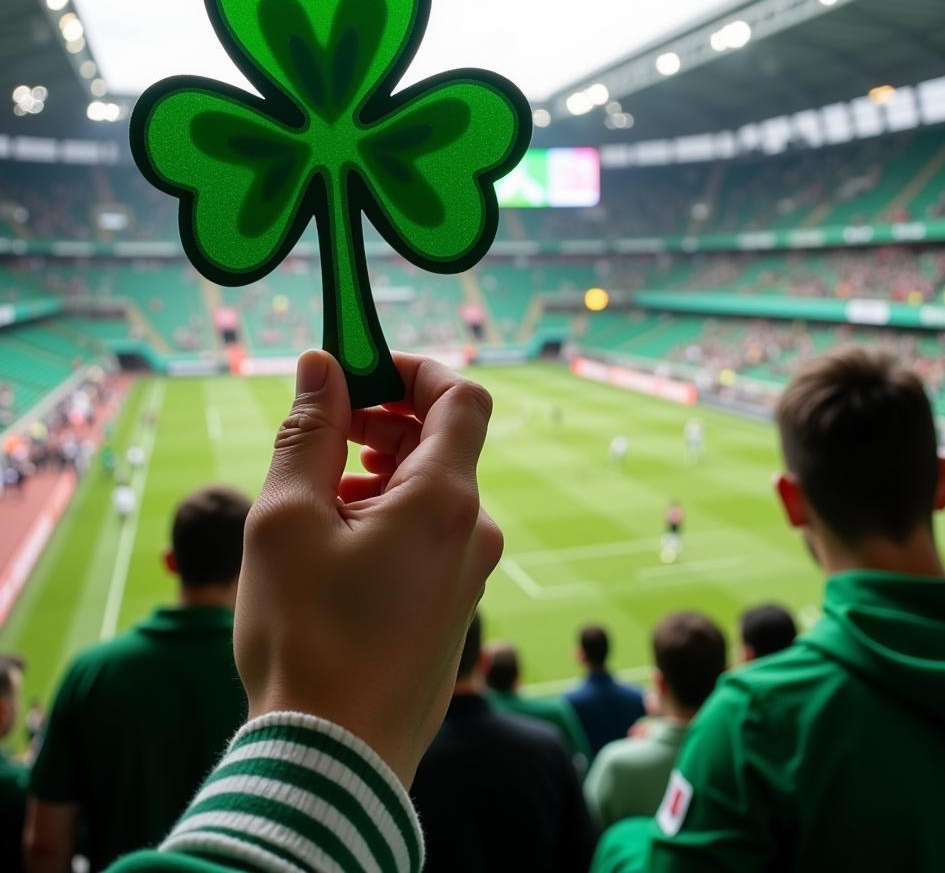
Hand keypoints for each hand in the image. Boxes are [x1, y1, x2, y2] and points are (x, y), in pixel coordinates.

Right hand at [234, 349, 502, 785]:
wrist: (334, 762)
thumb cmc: (305, 637)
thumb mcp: (288, 519)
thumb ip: (309, 432)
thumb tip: (321, 366)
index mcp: (445, 500)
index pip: (461, 396)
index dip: (411, 370)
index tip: (357, 372)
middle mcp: (473, 532)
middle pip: (442, 443)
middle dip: (383, 422)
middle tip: (322, 432)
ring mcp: (468, 574)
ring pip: (429, 493)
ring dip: (378, 474)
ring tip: (317, 500)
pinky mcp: (452, 607)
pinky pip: (428, 537)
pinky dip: (388, 518)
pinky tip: (336, 547)